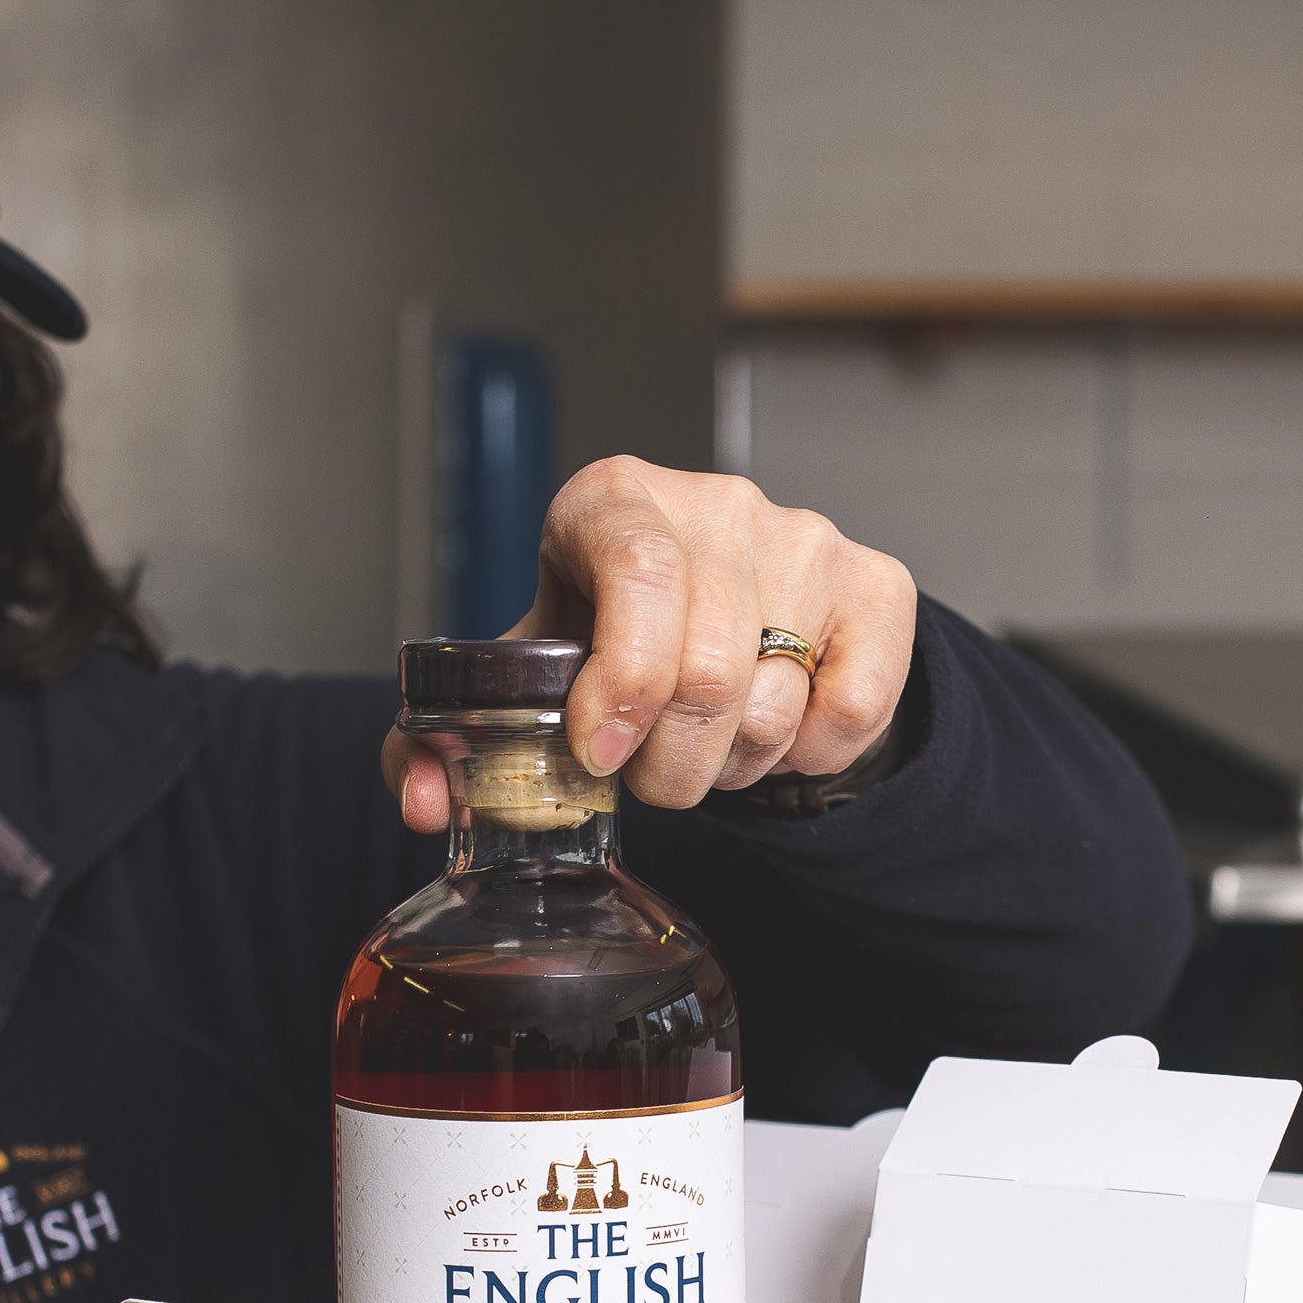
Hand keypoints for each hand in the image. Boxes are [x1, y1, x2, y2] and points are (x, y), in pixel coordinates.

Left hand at [384, 457, 918, 823]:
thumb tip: (425, 802)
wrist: (721, 628)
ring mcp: (805, 536)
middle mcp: (715, 501)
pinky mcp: (877, 585)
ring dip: (727, 767)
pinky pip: (847, 713)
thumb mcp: (516, 679)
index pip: (638, 569)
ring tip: (702, 751)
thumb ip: (435, 742)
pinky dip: (802, 760)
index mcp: (611, 500)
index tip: (600, 753)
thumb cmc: (603, 648)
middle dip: (666, 764)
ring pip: (772, 703)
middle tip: (645, 780)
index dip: (622, 681)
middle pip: (705, 663)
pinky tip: (769, 738)